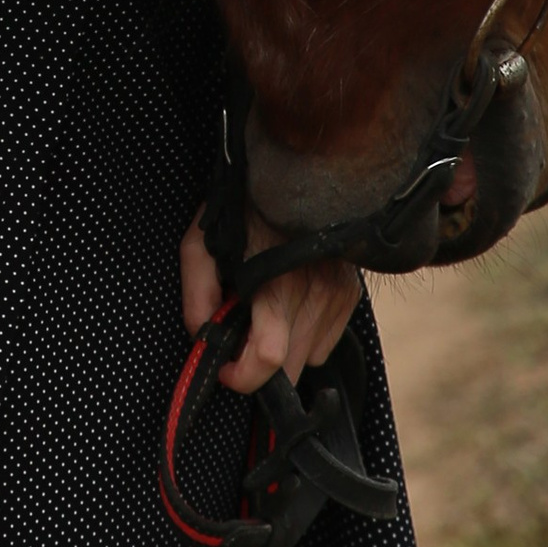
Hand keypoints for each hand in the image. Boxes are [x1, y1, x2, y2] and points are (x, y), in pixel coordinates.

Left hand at [181, 206, 362, 396]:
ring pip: (308, 359)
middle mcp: (313, 295)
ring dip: (284, 350)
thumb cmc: (241, 208)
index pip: (269, 358)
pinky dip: (306, 335)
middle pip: (290, 370)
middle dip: (260, 368)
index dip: (242, 376)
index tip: (225, 369)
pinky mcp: (350, 293)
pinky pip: (326, 343)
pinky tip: (290, 305)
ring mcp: (336, 295)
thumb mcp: (201, 243)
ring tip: (266, 313)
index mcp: (274, 284)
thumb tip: (201, 336)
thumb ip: (197, 294)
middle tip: (241, 338)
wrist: (296, 170)